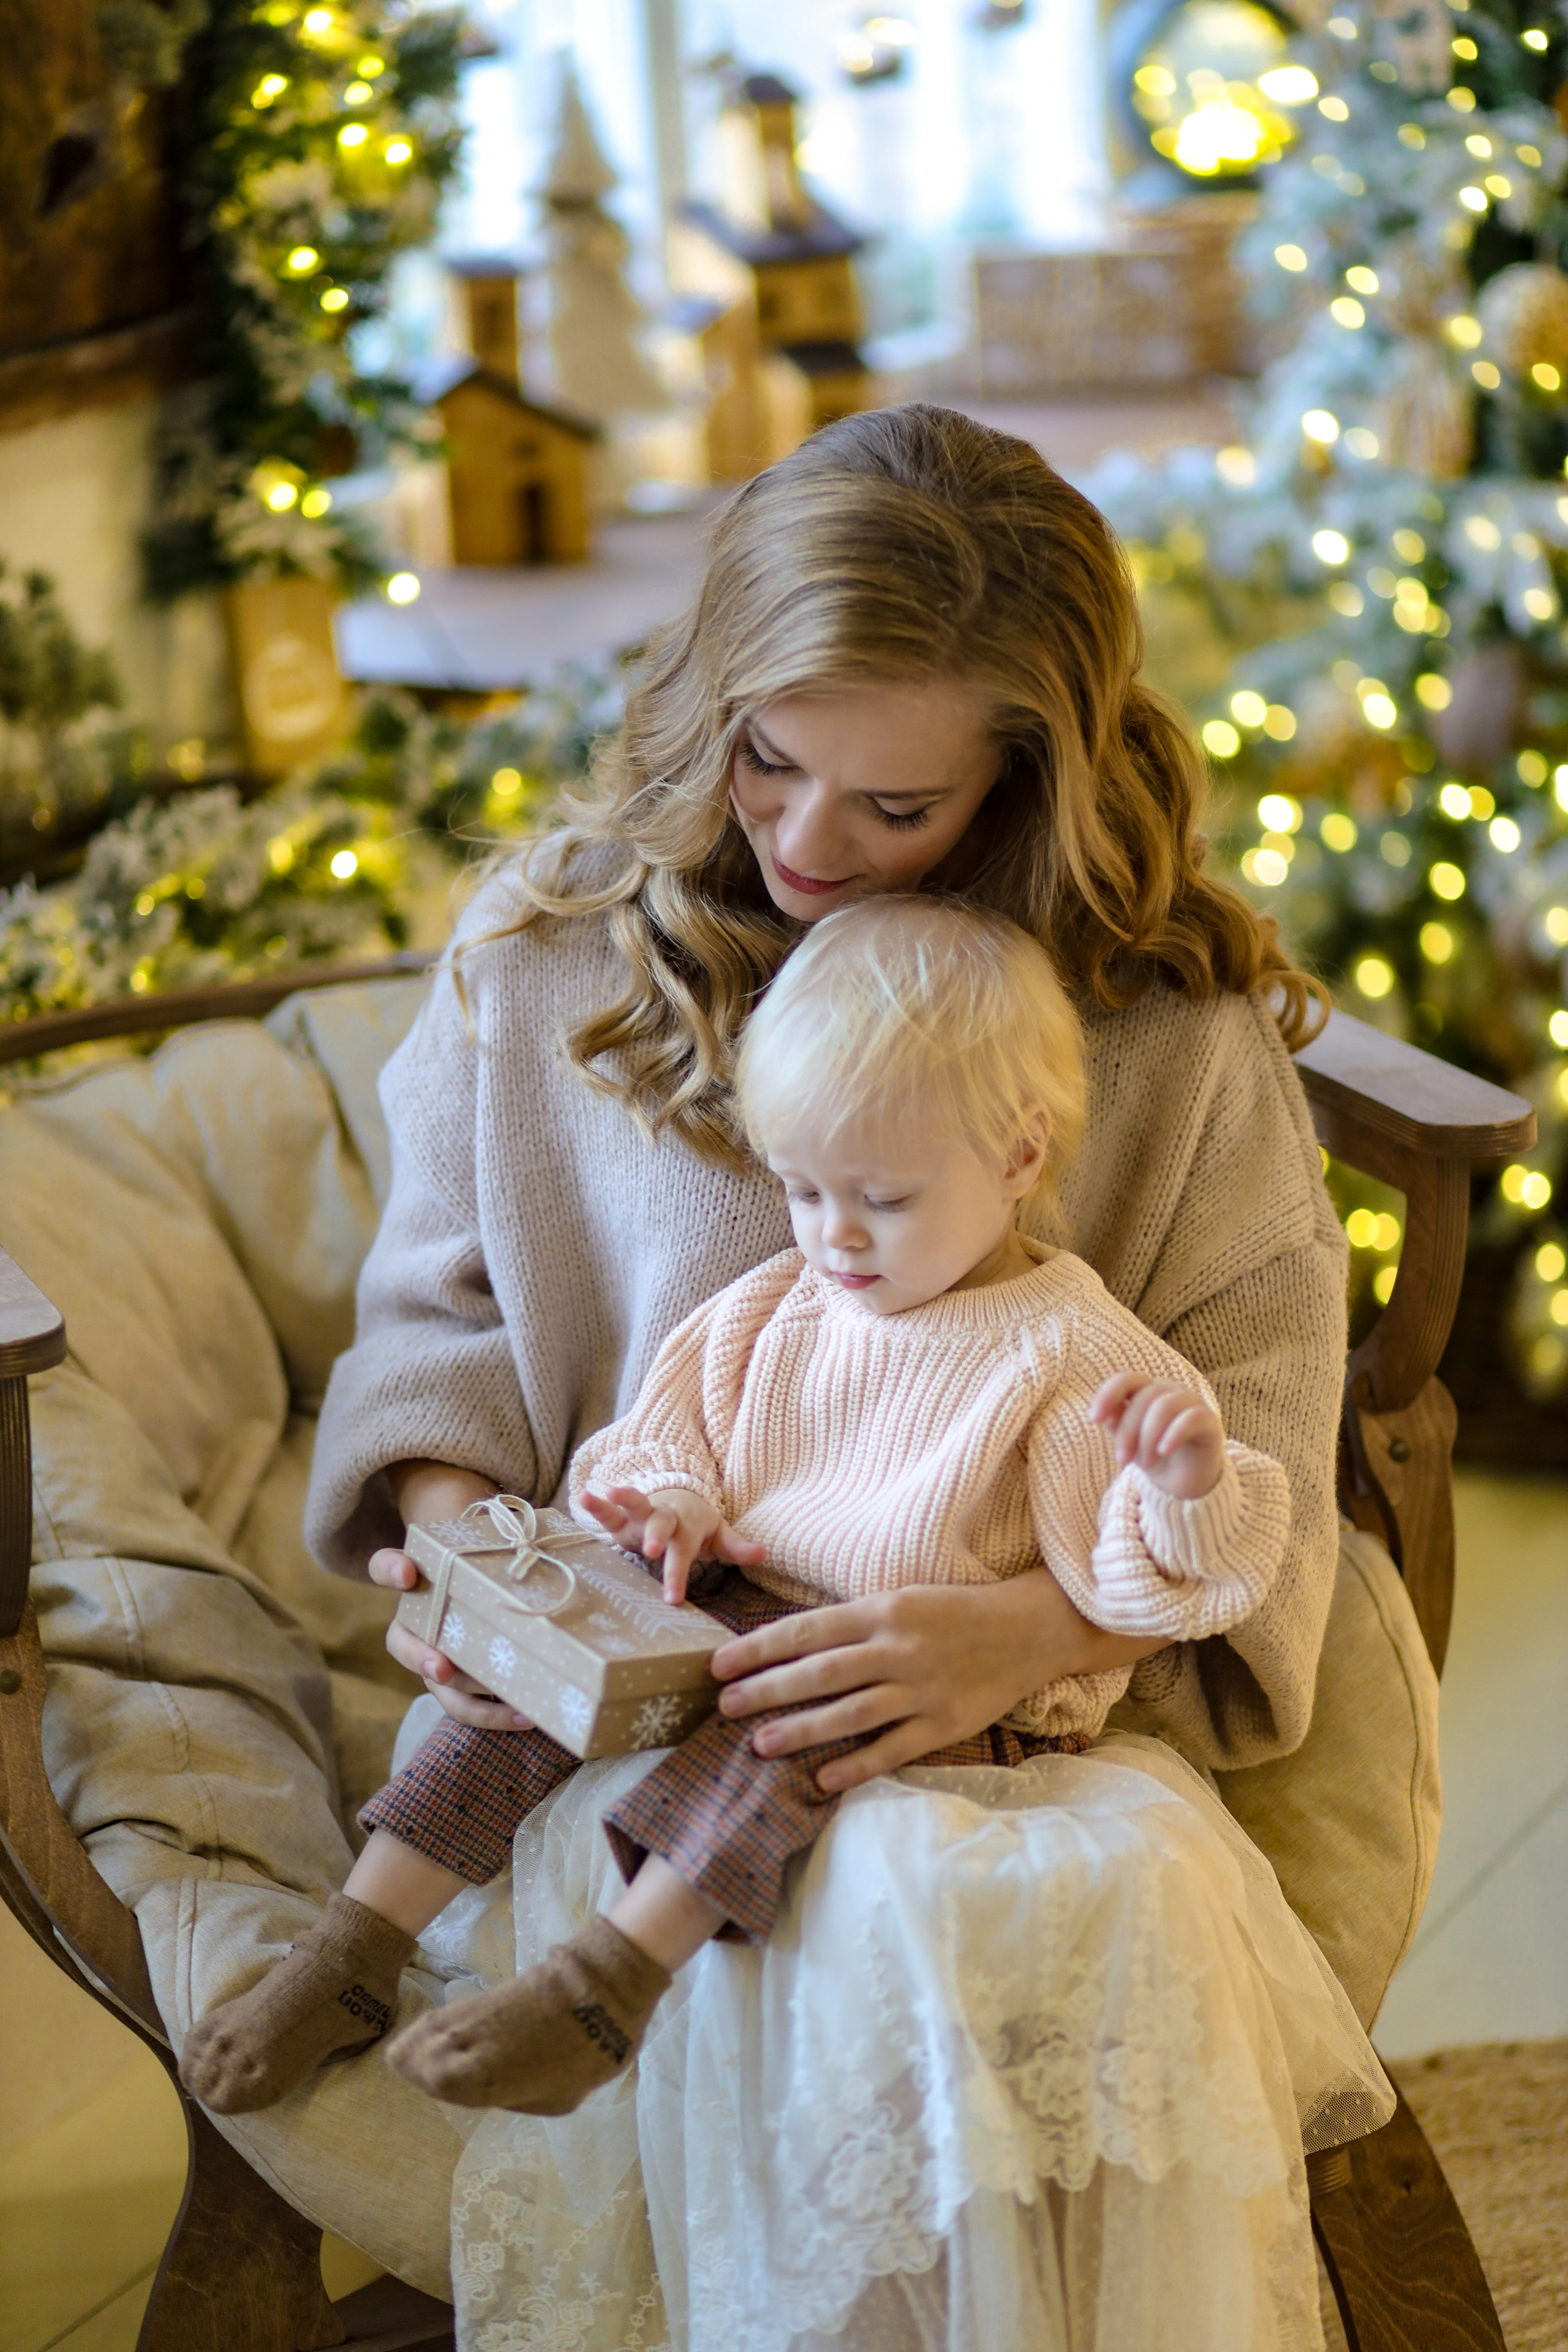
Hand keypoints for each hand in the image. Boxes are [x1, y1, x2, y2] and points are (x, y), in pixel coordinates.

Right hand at [370, 1459, 534, 1730]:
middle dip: (419, 1657)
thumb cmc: (493, 1558)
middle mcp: (420, 1622)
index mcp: (420, 1579)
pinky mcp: (462, 1683)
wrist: (494, 1583)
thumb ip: (510, 1530)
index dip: (391, 1569)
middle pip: (402, 1643)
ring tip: (504, 1708)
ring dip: (466, 1701)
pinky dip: (495, 1715)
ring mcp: (438, 1655)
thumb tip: (562, 1516)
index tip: (407, 1573)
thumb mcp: (495, 1539)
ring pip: (437, 1686)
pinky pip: (469, 1707)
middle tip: (441, 1667)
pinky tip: (528, 1717)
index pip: (386, 1567)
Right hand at [579, 1484, 763, 1603]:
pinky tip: (583, 1496)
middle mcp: (665, 1517)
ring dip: (623, 1498)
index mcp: (689, 1527)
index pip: (684, 1552)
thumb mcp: (719, 1536)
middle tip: (652, 1550)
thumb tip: (763, 1552)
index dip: (677, 1574)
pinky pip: (610, 1509)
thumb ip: (737, 1547)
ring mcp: (643, 1514)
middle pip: (662, 1524)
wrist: (681, 1500)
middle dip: (656, 1536)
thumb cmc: (698, 1527)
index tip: (672, 1599)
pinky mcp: (623, 1517)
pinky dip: (597, 1504)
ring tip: (609, 1494)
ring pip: (635, 1503)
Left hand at [710, 1572, 1166, 1793]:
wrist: (1026, 1630)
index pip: (806, 1630)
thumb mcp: (900, 1599)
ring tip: (758, 1744)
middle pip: (818, 1673)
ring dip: (799, 1730)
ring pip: (848, 1713)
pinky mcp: (944, 1724)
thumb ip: (852, 1624)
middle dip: (765, 1690)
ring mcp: (921, 1689)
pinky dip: (855, 1764)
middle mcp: (898, 1648)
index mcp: (882, 1610)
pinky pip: (892, 1749)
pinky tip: (822, 1778)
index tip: (719, 1664)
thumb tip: (790, 1645)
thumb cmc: (953, 1613)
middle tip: (724, 1707)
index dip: (758, 1648)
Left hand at [1089, 1372, 1224, 1499]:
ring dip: (1148, 1438)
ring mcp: (1191, 1402)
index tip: (1094, 1419)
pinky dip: (1173, 1434)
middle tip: (1121, 1459)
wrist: (1186, 1481)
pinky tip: (1164, 1451)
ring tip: (1146, 1464)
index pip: (1126, 1379)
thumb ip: (1116, 1425)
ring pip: (1164, 1407)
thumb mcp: (1129, 1443)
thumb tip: (1105, 1414)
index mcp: (1146, 1391)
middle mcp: (1169, 1391)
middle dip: (1128, 1431)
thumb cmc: (1153, 1456)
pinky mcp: (1209, 1420)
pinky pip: (1190, 1418)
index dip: (1108, 1394)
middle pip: (1143, 1397)